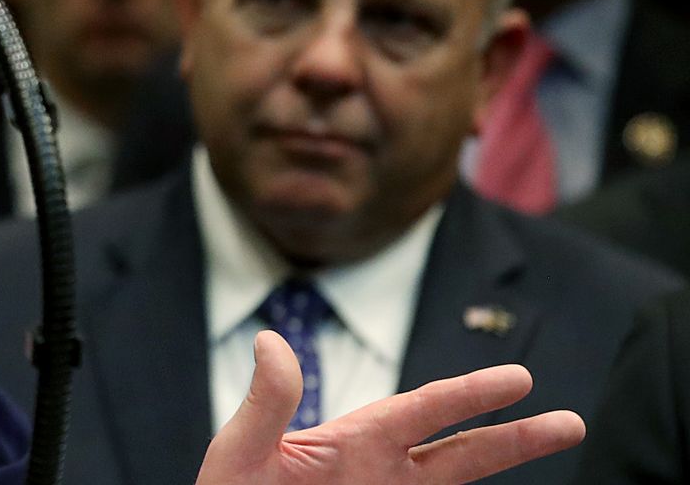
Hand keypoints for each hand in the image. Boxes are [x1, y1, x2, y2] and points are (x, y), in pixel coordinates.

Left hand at [197, 330, 584, 484]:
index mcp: (352, 441)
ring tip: (558, 449)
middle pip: (461, 453)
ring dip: (505, 468)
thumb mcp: (242, 451)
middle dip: (515, 437)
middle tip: (571, 422)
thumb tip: (273, 341)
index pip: (421, 412)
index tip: (519, 381)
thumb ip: (265, 403)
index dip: (468, 396)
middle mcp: (381, 473)